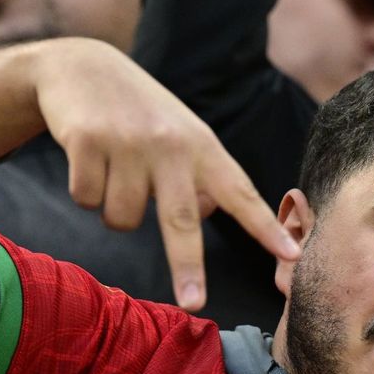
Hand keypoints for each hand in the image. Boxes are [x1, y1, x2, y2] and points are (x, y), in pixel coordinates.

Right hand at [0, 39, 300, 310]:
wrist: (82, 67)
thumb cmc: (142, 114)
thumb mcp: (181, 136)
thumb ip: (199, 177)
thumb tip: (203, 216)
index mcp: (203, 146)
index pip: (242, 193)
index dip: (266, 227)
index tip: (291, 255)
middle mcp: (171, 145)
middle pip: (181, 219)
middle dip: (188, 268)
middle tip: (195, 306)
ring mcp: (128, 142)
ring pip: (122, 219)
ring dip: (114, 209)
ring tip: (114, 169)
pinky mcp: (87, 142)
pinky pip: (86, 199)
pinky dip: (83, 191)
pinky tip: (88, 157)